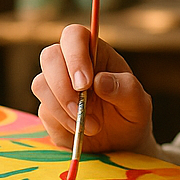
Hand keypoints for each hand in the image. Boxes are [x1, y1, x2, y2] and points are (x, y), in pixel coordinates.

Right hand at [31, 24, 156, 155]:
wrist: (121, 144)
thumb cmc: (131, 115)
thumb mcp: (139, 104)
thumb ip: (126, 89)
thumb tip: (100, 80)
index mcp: (95, 52)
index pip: (74, 36)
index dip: (75, 55)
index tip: (85, 83)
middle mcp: (70, 64)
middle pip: (49, 56)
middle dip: (62, 85)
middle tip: (81, 109)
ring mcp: (55, 85)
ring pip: (41, 85)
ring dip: (64, 109)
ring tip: (93, 127)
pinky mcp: (48, 108)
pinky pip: (45, 112)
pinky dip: (64, 125)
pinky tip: (82, 132)